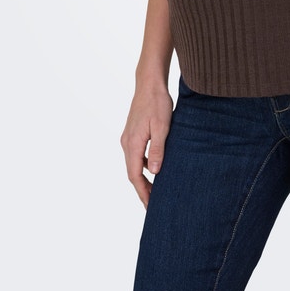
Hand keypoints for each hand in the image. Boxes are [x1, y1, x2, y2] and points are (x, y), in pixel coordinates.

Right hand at [120, 85, 173, 208]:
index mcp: (133, 144)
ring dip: (143, 178)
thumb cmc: (157, 102)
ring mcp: (128, 137)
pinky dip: (143, 165)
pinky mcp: (132, 133)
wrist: (149, 83)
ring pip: (134, 164)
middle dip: (142, 189)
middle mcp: (126, 143)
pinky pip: (135, 155)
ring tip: (156, 188)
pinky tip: (154, 167)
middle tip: (154, 204)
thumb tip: (154, 171)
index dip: (143, 192)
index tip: (150, 206)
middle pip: (132, 173)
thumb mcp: (162, 126)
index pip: (135, 176)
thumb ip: (158, 149)